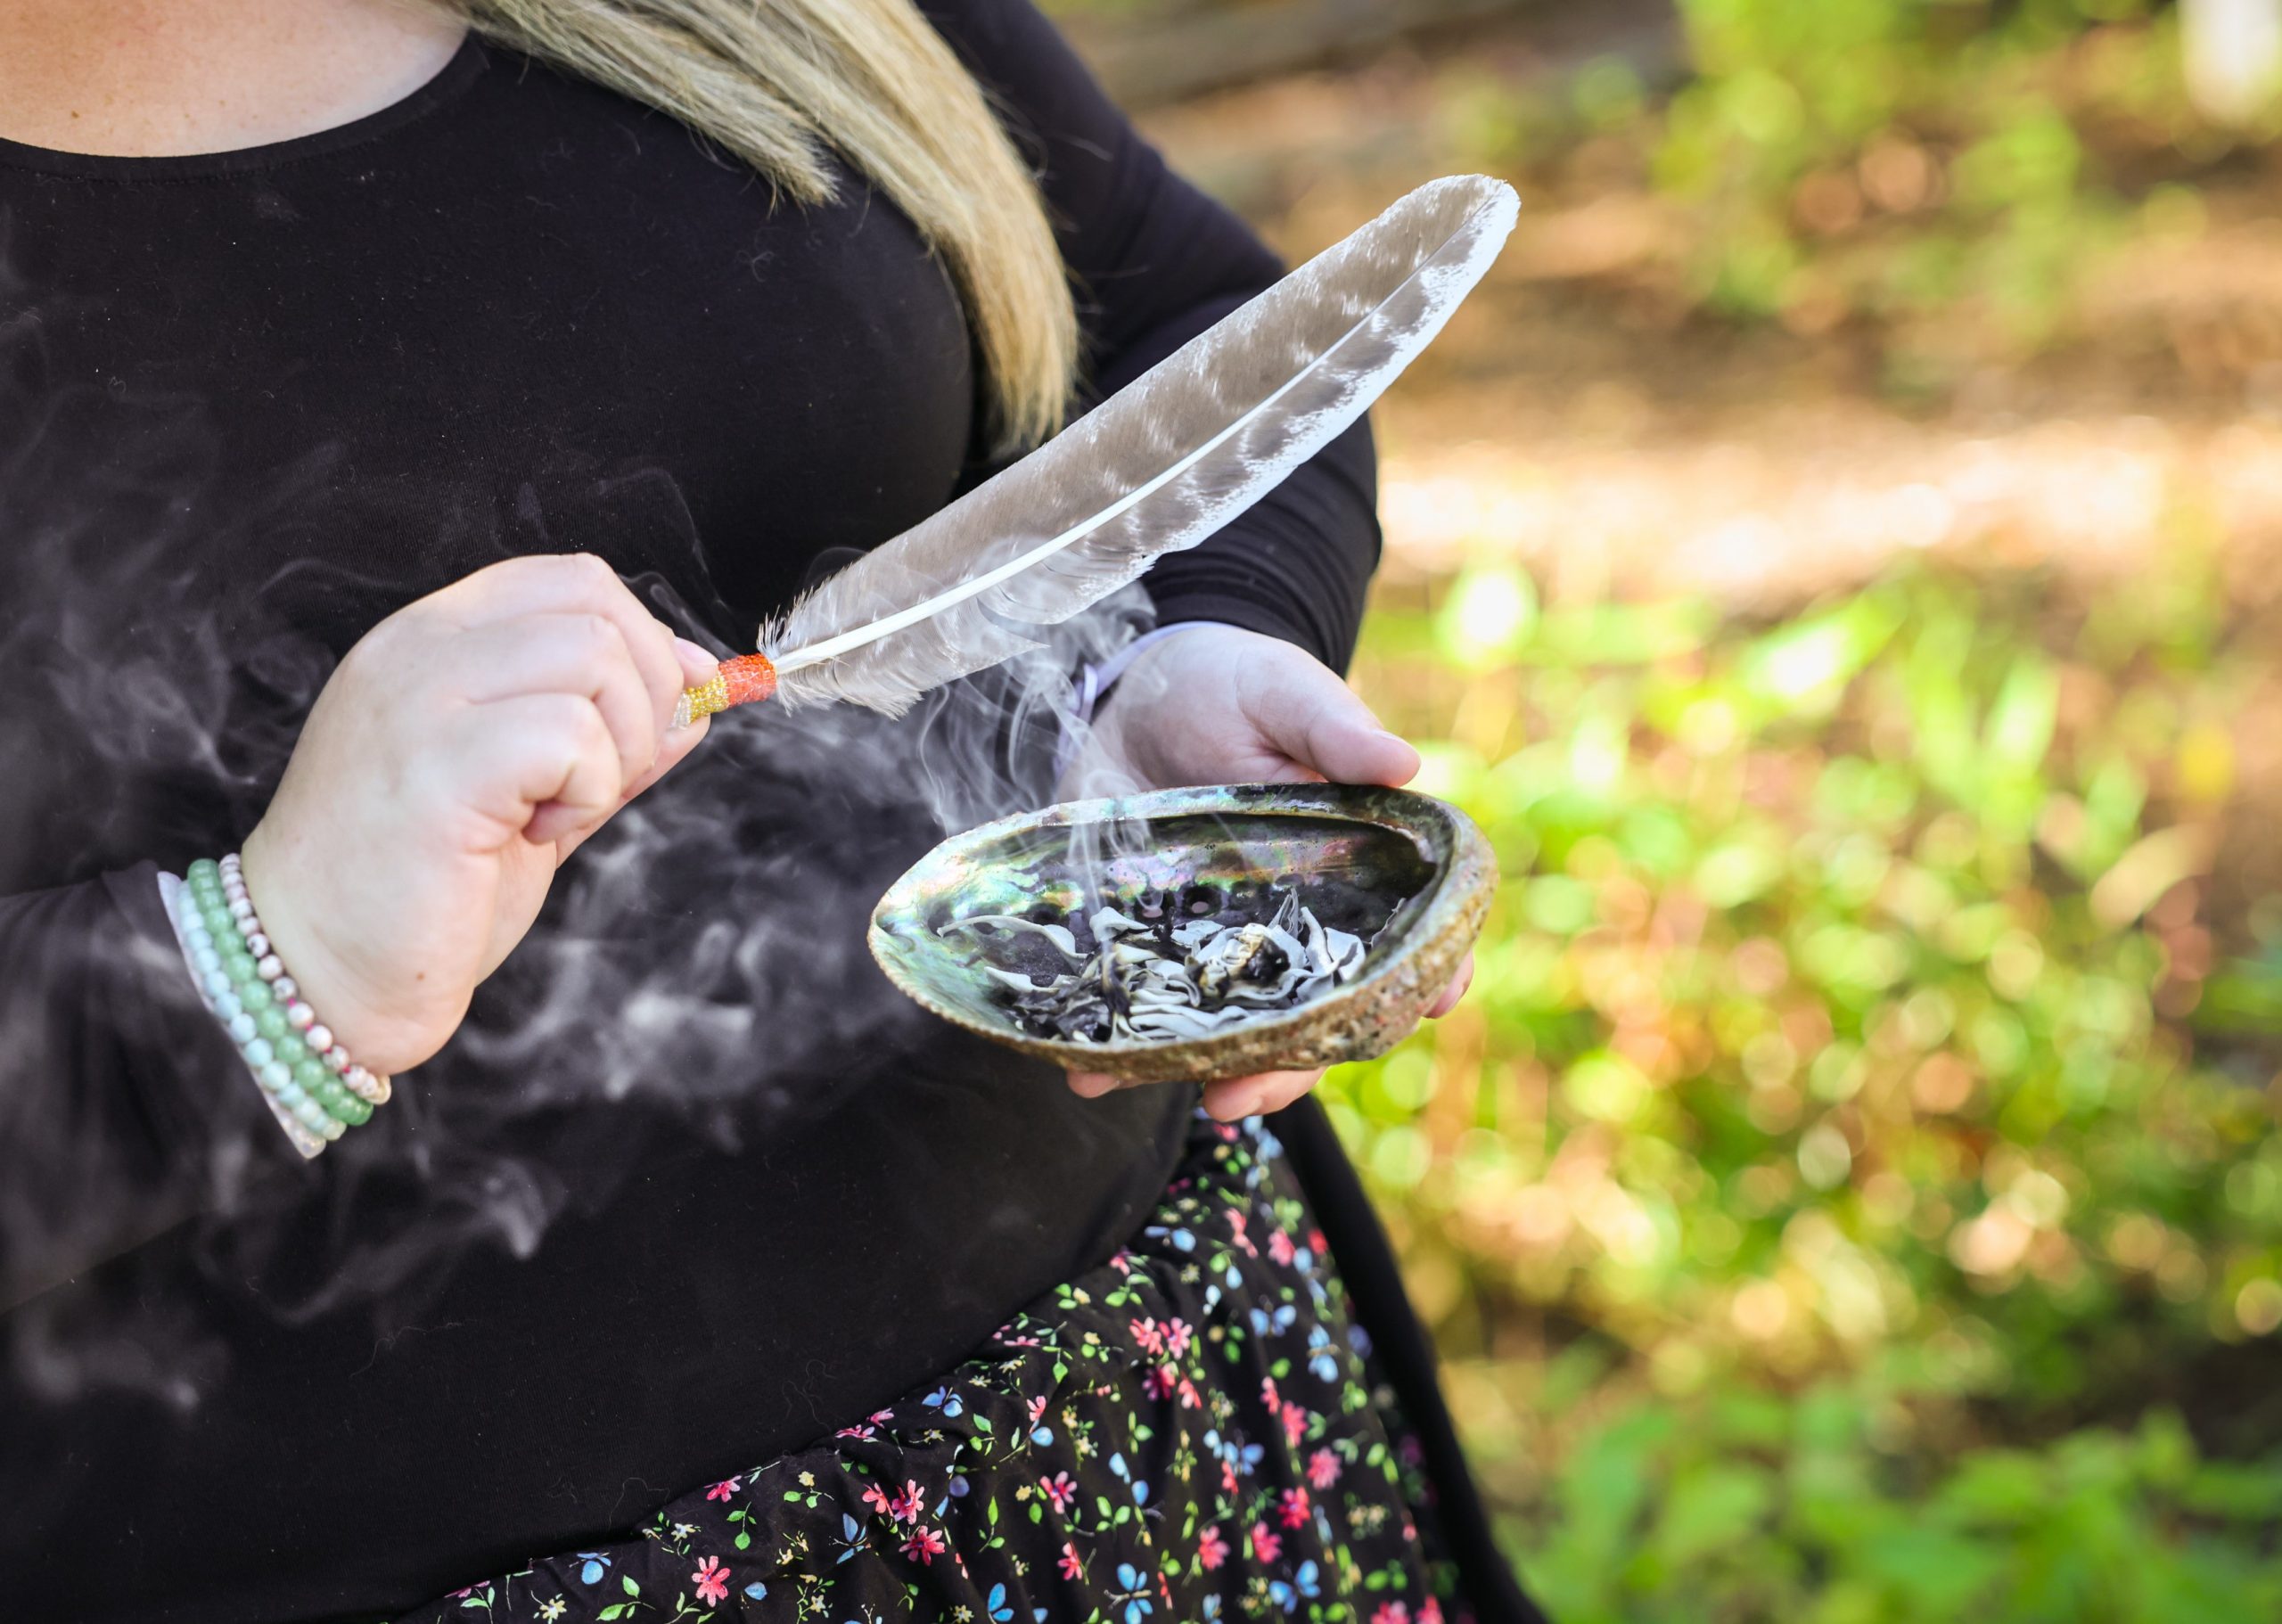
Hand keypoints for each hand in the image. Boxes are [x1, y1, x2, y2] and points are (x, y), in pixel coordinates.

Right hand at [239, 554, 717, 1074]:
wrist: (321, 969)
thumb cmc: (420, 884)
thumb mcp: (535, 788)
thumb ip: (608, 731)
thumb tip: (702, 688)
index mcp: (433, 639)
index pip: (572, 579)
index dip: (647, 638)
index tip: (669, 710)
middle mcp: (417, 648)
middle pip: (596, 604)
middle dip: (649, 693)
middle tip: (611, 776)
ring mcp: (420, 698)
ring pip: (594, 657)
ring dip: (618, 746)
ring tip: (560, 810)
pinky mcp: (438, 763)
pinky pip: (570, 733)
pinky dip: (589, 789)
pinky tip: (535, 835)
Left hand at [1058, 624, 1473, 1120]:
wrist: (1138, 688)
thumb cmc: (1239, 685)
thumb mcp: (1287, 694)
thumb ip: (1333, 730)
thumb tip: (1404, 759)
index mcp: (1356, 869)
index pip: (1409, 937)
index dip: (1426, 975)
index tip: (1425, 1001)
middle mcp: (1298, 922)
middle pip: (1316, 1014)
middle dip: (1292, 1065)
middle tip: (1249, 1092)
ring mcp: (1225, 940)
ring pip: (1238, 1031)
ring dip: (1216, 1075)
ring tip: (1187, 1101)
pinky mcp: (1155, 941)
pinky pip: (1147, 1007)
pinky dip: (1120, 1049)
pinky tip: (1088, 1072)